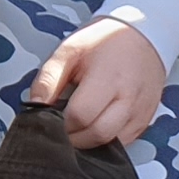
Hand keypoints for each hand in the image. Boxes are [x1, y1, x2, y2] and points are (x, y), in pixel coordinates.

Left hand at [28, 15, 167, 148]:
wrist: (142, 35)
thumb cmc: (104, 41)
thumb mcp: (69, 51)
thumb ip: (48, 79)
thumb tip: (34, 107)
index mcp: (109, 78)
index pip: (80, 116)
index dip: (60, 123)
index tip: (52, 117)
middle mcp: (129, 99)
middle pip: (97, 135)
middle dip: (73, 137)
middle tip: (62, 125)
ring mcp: (140, 112)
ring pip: (111, 143)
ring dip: (89, 141)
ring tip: (77, 125)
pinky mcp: (145, 121)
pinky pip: (123, 142)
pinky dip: (105, 140)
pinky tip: (95, 125)